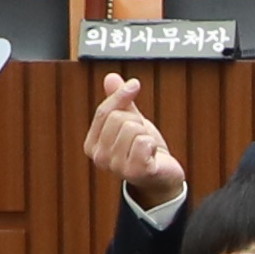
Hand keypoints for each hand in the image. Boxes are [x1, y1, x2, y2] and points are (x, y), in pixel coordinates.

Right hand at [86, 72, 185, 205]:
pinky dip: (153, 144)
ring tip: (146, 148)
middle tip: (141, 137)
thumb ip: (119, 101)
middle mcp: (99, 158)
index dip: (121, 95)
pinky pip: (143, 141)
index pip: (104, 111)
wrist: (162, 176)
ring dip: (146, 134)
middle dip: (137, 122)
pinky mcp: (135, 172)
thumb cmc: (144, 150)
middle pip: (119, 118)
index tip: (135, 85)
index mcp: (92, 145)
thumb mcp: (130, 121)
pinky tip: (152, 156)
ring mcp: (116, 167)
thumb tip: (111, 77)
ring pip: (132, 128)